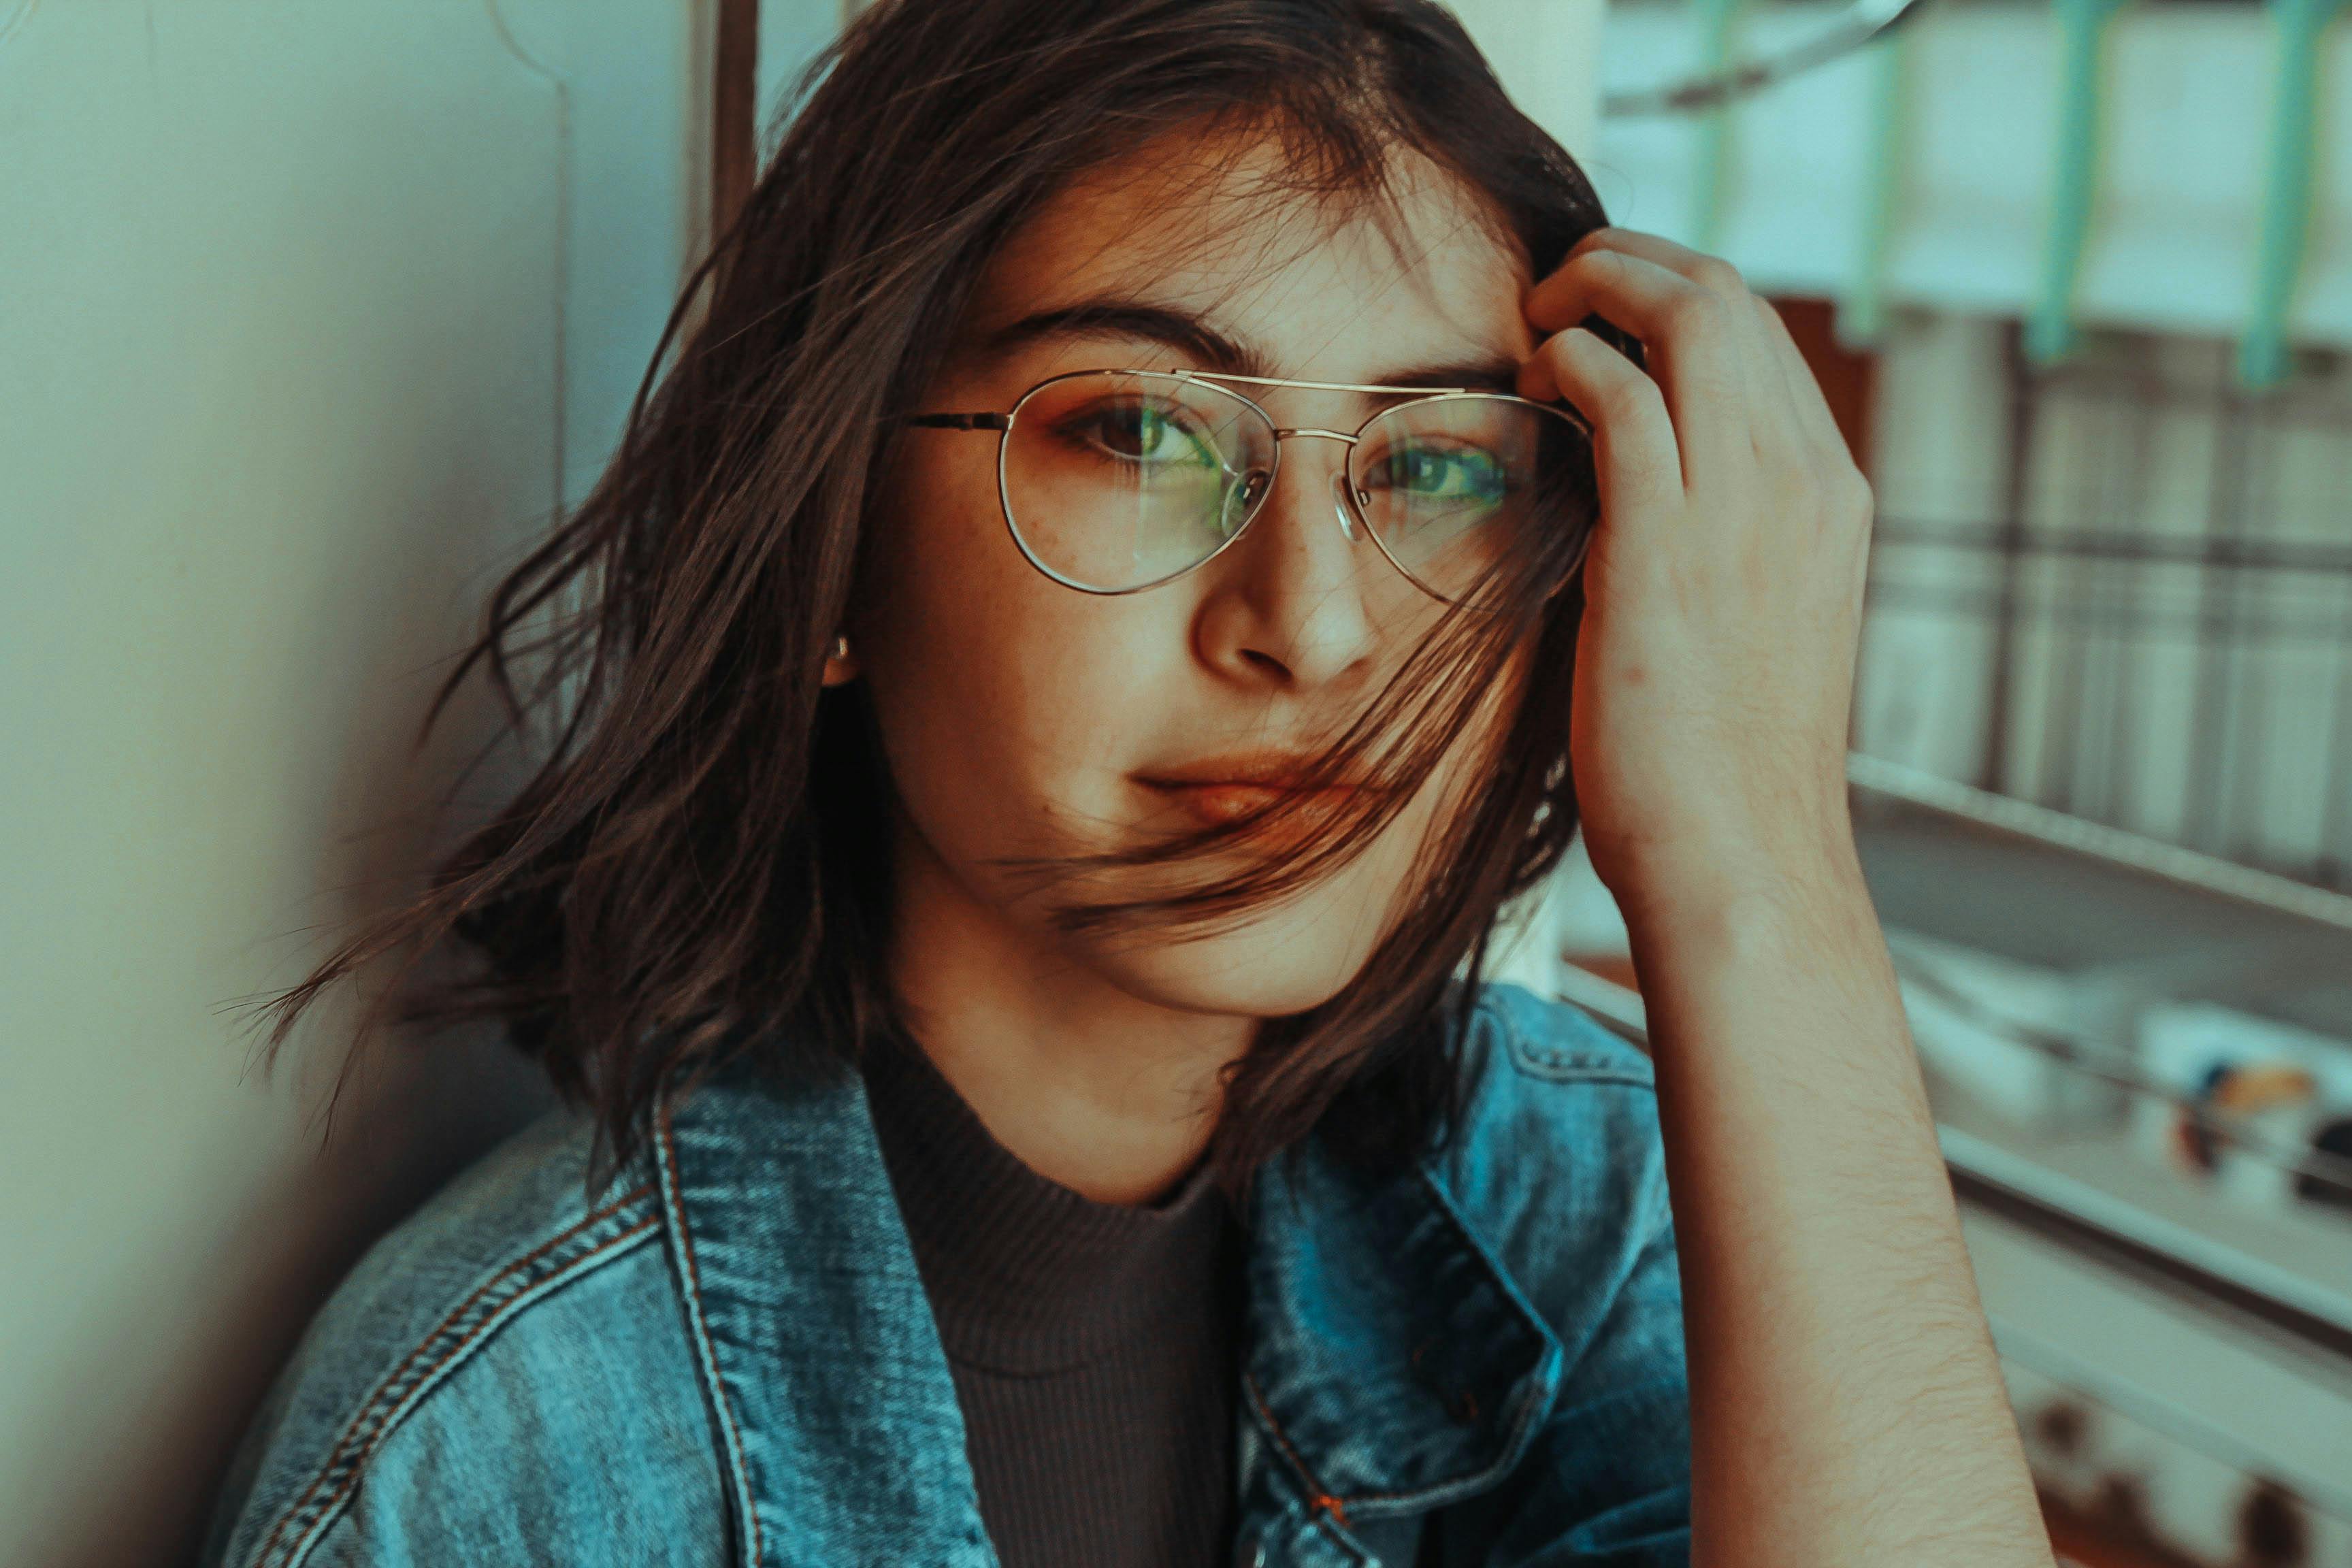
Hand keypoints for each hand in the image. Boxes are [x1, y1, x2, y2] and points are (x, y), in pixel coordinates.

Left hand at [1519, 229, 1873, 914]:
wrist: (1741, 857)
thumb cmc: (1722, 766)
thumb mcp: (1749, 626)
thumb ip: (1713, 542)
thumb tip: (1629, 494)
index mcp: (1832, 498)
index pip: (1763, 339)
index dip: (1678, 296)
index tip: (1609, 309)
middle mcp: (1806, 482)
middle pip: (1733, 297)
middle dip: (1639, 260)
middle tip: (1562, 283)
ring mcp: (1749, 507)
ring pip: (1692, 314)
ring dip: (1601, 284)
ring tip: (1539, 309)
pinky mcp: (1671, 544)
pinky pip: (1627, 395)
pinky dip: (1575, 359)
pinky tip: (1535, 376)